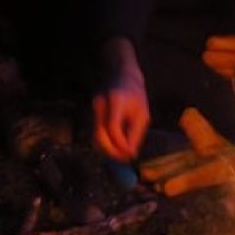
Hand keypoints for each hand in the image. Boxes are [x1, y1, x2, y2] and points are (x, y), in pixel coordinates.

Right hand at [92, 42, 148, 161]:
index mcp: (116, 101)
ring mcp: (93, 109)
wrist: (121, 75)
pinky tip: (115, 147)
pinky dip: (105, 143)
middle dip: (111, 151)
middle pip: (99, 135)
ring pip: (95, 137)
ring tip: (121, 155)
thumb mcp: (142, 114)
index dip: (120, 144)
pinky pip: (95, 134)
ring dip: (107, 149)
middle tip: (124, 159)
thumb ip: (135, 134)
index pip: (113, 127)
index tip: (130, 154)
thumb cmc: (136, 95)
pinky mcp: (91, 114)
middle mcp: (100, 104)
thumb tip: (129, 154)